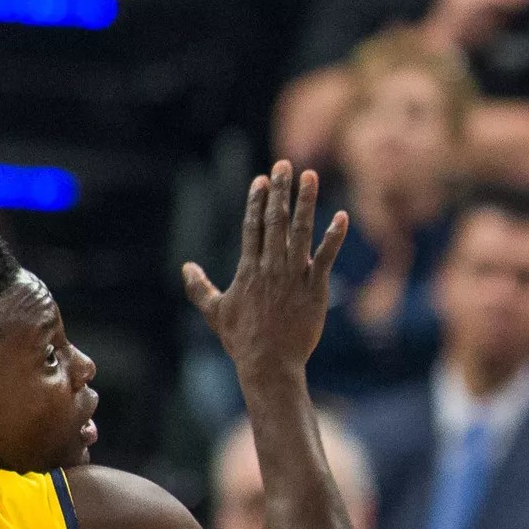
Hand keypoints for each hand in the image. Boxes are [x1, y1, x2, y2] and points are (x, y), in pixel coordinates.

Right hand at [182, 160, 350, 374]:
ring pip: (301, 231)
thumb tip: (186, 268)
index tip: (262, 179)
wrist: (269, 364)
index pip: (253, 226)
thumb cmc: (242, 340)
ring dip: (306, 202)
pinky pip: (327, 257)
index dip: (257, 200)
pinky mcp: (315, 288)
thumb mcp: (215, 312)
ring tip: (310, 176)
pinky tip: (342, 216)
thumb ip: (199, 288)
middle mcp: (271, 266)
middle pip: (276, 220)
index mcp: (248, 269)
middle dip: (280, 190)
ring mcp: (294, 275)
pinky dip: (334, 236)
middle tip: (285, 164)